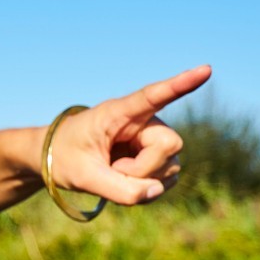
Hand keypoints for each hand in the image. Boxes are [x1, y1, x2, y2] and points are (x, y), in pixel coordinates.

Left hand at [47, 65, 211, 204]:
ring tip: (114, 173)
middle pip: (170, 144)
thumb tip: (157, 190)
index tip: (206, 69)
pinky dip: (147, 188)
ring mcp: (151, 140)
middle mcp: (142, 122)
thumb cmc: (65, 158)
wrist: (54, 160)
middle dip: (145, 168)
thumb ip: (120, 189)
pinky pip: (165, 180)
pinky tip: (125, 182)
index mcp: (118, 113)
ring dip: (143, 180)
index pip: (153, 96)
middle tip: (114, 171)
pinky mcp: (155, 159)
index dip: (181, 84)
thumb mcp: (85, 177)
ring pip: (171, 166)